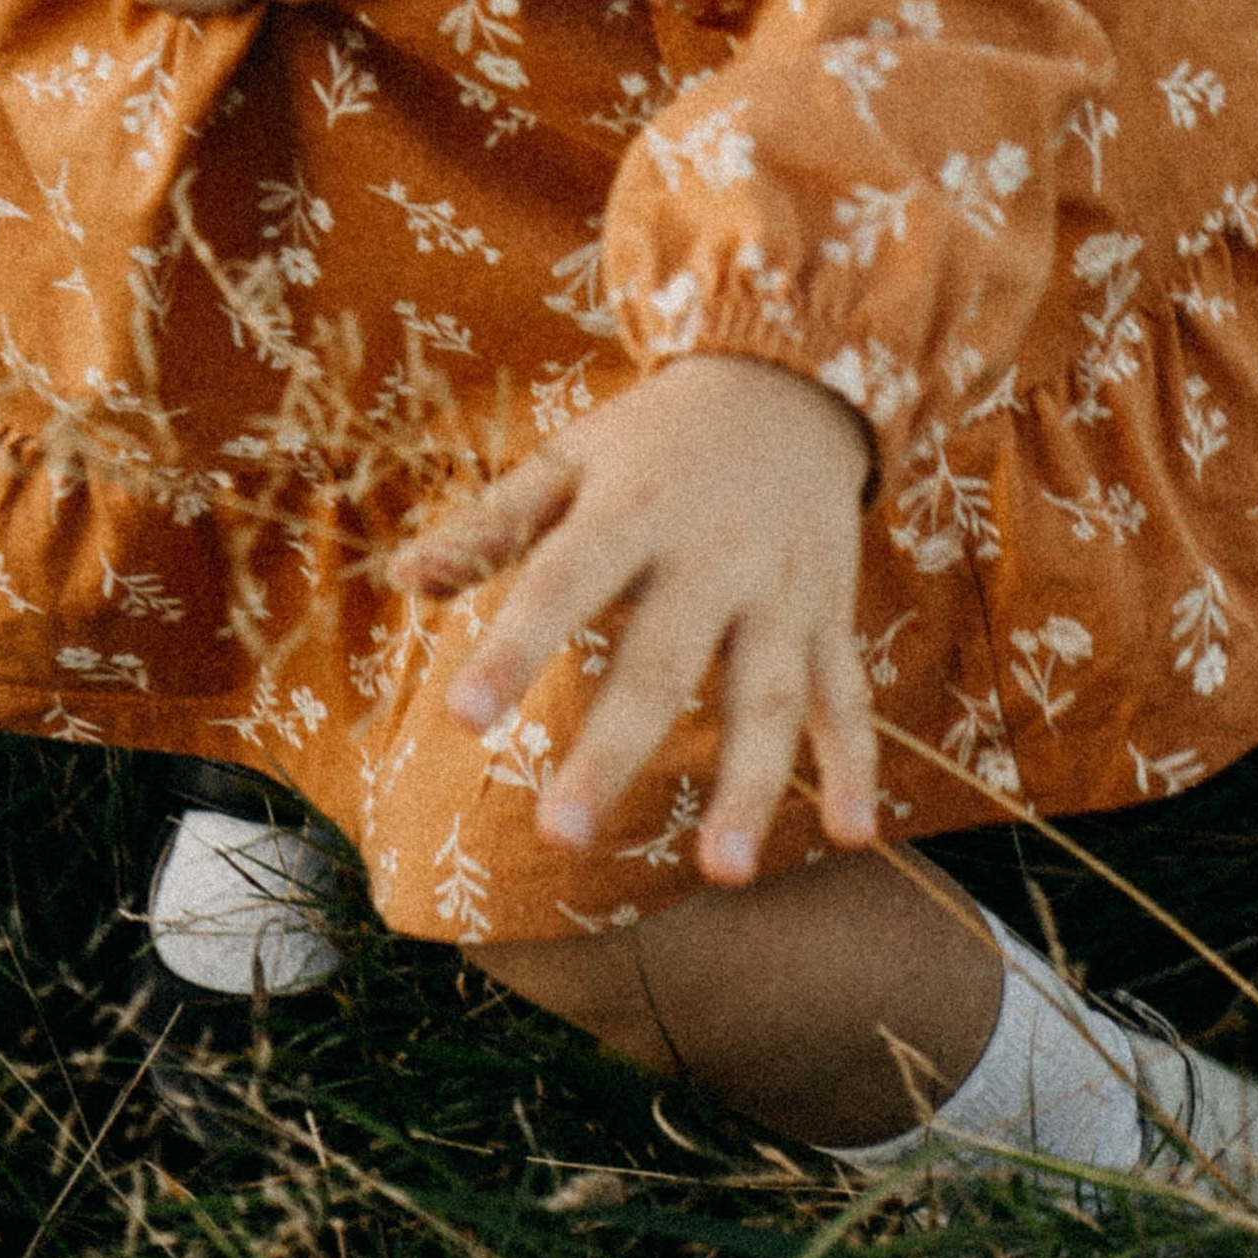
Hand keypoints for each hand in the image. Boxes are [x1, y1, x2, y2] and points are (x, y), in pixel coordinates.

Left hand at [392, 357, 877, 886]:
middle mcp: (711, 555)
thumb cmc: (651, 441)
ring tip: (721, 873)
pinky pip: (846, 696)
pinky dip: (855, 763)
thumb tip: (403, 579)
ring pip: (768, 696)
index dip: (514, 648)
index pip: (563, 582)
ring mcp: (779, 591)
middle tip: (562, 837)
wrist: (787, 383)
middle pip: (662, 662)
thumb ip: (491, 526)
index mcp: (630, 510)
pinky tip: (853, 833)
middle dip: (616, 751)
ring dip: (751, 785)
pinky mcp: (831, 614)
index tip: (462, 719)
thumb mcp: (569, 460)